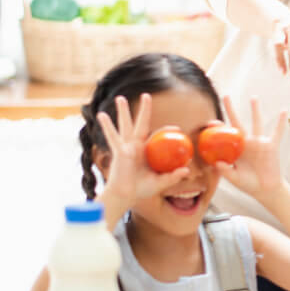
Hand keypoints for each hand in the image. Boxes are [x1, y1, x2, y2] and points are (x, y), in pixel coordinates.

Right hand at [96, 94, 189, 211]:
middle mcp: (136, 145)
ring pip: (125, 125)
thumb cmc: (142, 189)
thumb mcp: (161, 182)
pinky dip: (107, 126)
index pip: (158, 135)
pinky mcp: (119, 151)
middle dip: (144, 109)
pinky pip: (112, 137)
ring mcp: (126, 147)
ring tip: (120, 98)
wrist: (126, 196)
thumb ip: (173, 176)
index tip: (176, 129)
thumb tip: (187, 171)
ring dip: (122, 111)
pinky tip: (101, 115)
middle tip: (146, 95)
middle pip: (141, 123)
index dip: (166, 130)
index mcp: (147, 150)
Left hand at [214, 96, 285, 200]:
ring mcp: (259, 143)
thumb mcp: (234, 179)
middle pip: (237, 122)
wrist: (265, 189)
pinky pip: (277, 132)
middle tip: (225, 95)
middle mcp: (246, 142)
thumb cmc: (248, 184)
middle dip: (231, 109)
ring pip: (257, 122)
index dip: (218, 128)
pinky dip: (281, 122)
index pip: (224, 135)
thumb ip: (226, 172)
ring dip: (255, 110)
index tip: (210, 122)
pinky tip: (284, 111)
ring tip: (253, 97)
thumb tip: (217, 163)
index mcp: (235, 149)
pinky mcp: (272, 146)